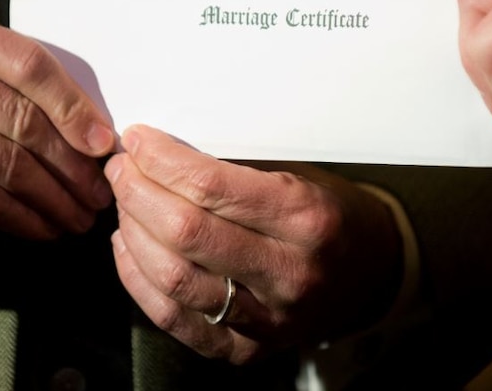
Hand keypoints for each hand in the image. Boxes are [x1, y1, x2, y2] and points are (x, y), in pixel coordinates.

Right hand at [0, 3, 115, 258]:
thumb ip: (6, 88)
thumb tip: (94, 130)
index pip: (26, 62)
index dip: (74, 105)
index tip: (103, 142)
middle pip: (24, 116)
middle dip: (73, 163)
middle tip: (100, 191)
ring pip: (13, 163)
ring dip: (58, 199)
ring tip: (81, 217)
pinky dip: (28, 220)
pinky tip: (47, 229)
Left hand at [105, 124, 403, 363]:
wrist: (370, 272)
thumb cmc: (329, 213)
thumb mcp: (302, 176)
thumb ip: (240, 169)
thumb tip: (164, 150)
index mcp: (307, 219)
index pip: (213, 186)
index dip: (162, 160)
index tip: (138, 141)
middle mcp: (290, 273)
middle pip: (187, 234)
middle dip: (138, 194)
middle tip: (121, 170)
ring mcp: (269, 319)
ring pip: (175, 280)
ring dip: (133, 235)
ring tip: (124, 205)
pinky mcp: (248, 350)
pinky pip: (176, 321)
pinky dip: (139, 283)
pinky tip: (128, 249)